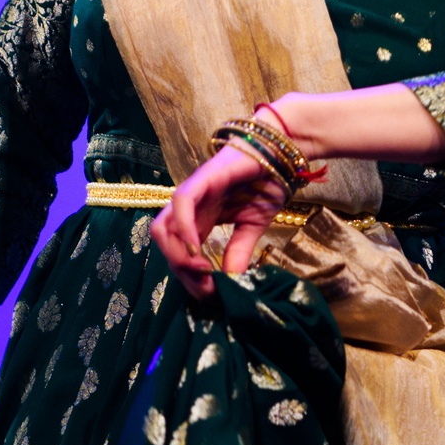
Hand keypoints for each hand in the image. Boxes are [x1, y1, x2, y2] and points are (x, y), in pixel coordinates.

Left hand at [151, 138, 288, 300]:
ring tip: (201, 270)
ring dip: (177, 255)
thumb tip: (232, 282)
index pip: (180, 254)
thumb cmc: (267, 183)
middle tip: (207, 287)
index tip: (211, 292)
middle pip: (165, 245)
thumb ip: (238, 251)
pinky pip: (181, 205)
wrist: (281, 152)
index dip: (190, 278)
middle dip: (181, 271)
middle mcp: (189, 209)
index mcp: (199, 220)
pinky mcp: (201, 179)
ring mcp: (191, 193)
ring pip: (163, 227)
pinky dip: (184, 230)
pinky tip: (198, 249)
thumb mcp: (253, 227)